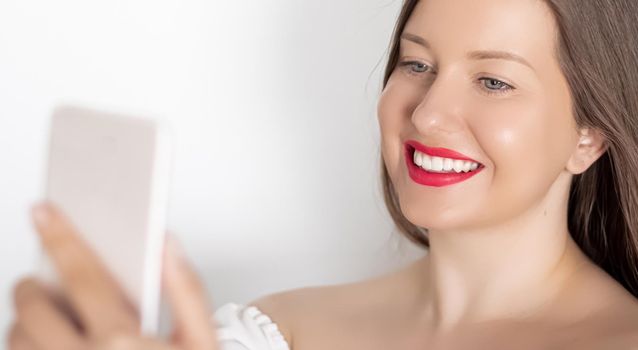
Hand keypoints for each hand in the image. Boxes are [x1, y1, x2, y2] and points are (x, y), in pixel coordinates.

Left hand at [8, 202, 219, 349]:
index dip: (62, 236)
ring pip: (15, 343)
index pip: (83, 275)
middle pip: (32, 309)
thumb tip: (167, 245)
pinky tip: (47, 349)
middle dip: (30, 286)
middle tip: (38, 282)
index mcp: (125, 342)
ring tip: (43, 321)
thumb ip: (187, 289)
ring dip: (21, 324)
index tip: (44, 211)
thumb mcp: (203, 342)